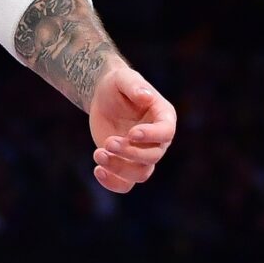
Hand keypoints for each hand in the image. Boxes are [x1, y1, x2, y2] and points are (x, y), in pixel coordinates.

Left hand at [87, 65, 176, 193]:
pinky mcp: (126, 163)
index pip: (165, 133)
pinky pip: (125, 184)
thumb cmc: (118, 84)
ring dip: (119, 168)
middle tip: (107, 142)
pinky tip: (97, 170)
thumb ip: (134, 85)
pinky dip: (113, 182)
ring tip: (98, 154)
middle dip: (130, 153)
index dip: (151, 136)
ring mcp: (142, 154)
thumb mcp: (124, 78)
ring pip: (140, 174)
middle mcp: (157, 140)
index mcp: (164, 117)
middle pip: (152, 157)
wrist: (104, 96)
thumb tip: (146, 96)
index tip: (131, 133)